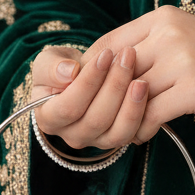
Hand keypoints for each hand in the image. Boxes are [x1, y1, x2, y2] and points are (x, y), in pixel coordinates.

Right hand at [30, 44, 148, 148]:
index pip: (68, 106)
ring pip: (117, 131)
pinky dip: (141, 112)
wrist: (78, 78)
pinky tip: (145, 88)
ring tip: (141, 77)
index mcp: (48, 118)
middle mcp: (70, 136)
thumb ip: (51, 67)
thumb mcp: (49, 61)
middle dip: (115, 86)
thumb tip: (68, 73)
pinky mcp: (116, 140)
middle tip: (128, 56)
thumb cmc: (60, 68)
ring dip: (131, 103)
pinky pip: (132, 134)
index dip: (89, 80)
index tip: (106, 53)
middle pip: (96, 120)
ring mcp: (95, 141)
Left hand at [79, 8, 194, 142]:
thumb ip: (149, 47)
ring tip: (123, 129)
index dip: (92, 71)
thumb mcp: (186, 39)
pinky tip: (145, 134)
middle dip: (103, 98)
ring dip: (124, 117)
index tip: (86, 92)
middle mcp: (169, 33)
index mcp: (163, 18)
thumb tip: (107, 71)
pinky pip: (152, 114)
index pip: (109, 43)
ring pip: (131, 95)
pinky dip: (143, 128)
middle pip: (116, 71)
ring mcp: (182, 60)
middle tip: (97, 117)